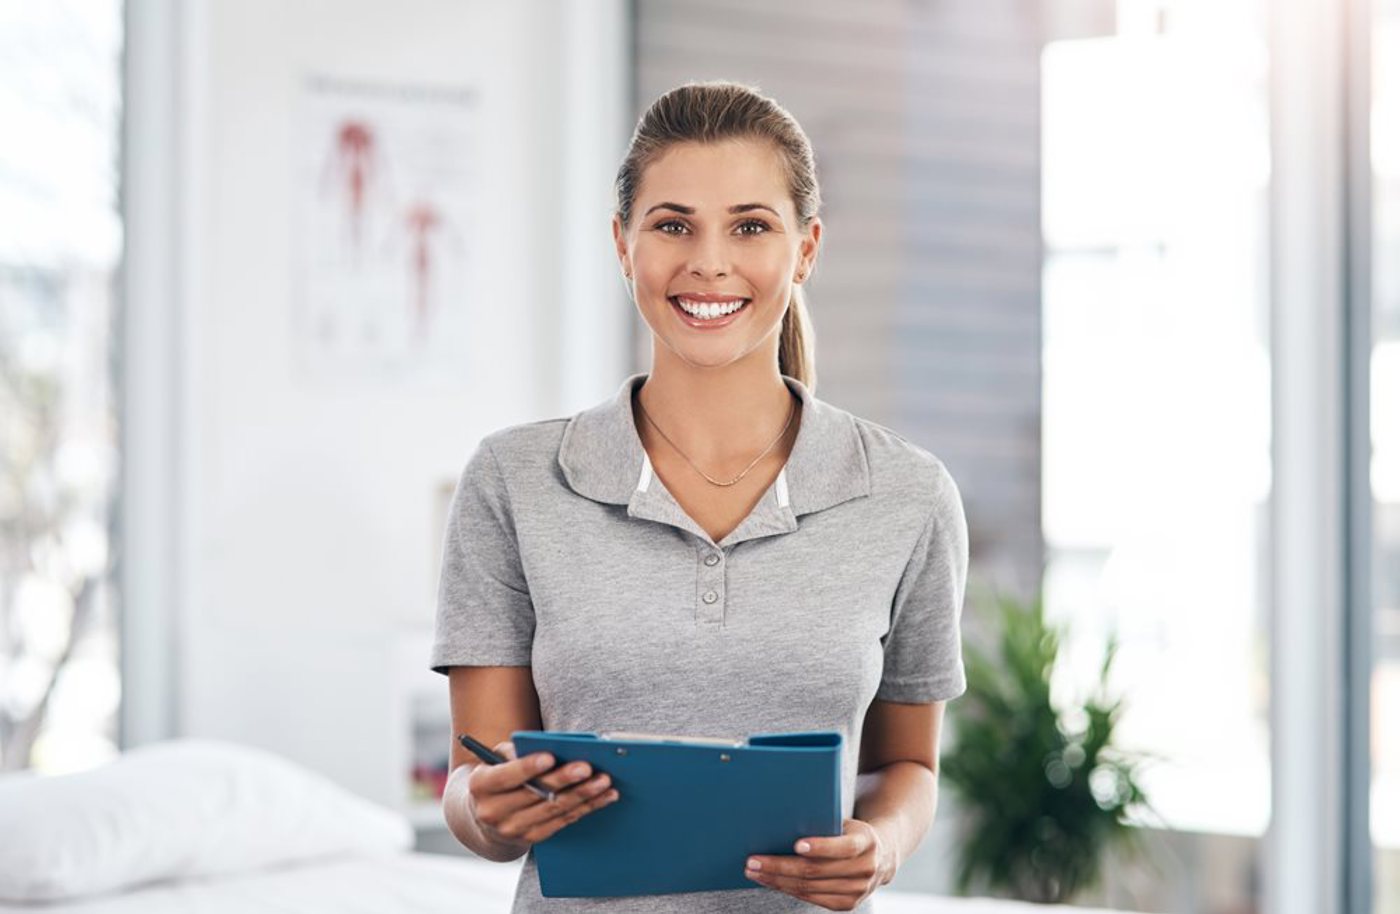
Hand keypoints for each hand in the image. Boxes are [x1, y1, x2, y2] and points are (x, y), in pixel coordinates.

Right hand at [466, 741, 619, 850]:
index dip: (527, 767)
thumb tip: (552, 748)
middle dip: (564, 780)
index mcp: (481, 785)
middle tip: (587, 767)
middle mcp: (493, 811)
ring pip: (553, 810)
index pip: (505, 776)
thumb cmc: (498, 774)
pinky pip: (563, 822)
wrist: (485, 814)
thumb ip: (516, 751)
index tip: (550, 757)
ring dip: (583, 795)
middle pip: (535, 794)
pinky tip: (604, 796)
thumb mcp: (497, 758)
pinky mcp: (531, 838)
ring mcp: (513, 829)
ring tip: (604, 781)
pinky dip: (586, 808)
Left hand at [743, 818, 895, 910]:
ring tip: (754, 871)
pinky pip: (811, 898)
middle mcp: (865, 869)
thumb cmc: (850, 832)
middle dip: (780, 866)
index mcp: (866, 842)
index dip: (820, 846)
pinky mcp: (847, 904)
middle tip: (753, 861)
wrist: (880, 856)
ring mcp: (857, 891)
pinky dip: (788, 889)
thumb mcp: (844, 822)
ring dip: (777, 880)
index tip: (796, 844)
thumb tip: (782, 820)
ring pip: (809, 888)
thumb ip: (823, 823)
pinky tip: (771, 881)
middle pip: (816, 871)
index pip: (842, 847)